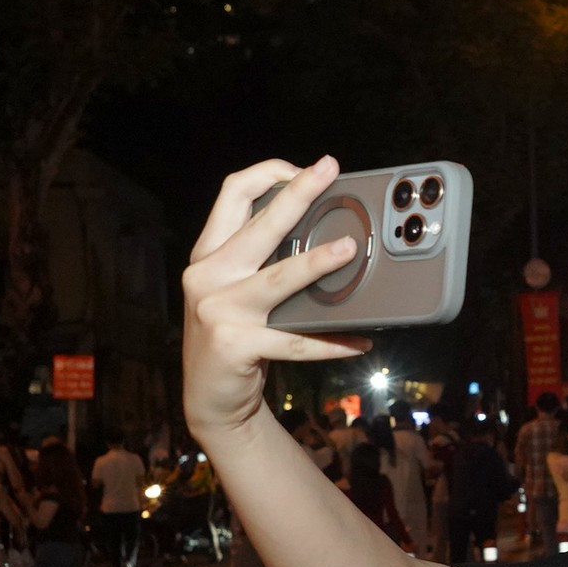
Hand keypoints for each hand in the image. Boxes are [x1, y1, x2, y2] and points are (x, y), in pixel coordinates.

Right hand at [181, 157, 372, 437]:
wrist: (210, 398)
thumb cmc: (235, 336)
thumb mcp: (235, 290)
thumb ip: (260, 260)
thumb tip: (324, 232)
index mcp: (209, 254)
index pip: (232, 193)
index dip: (268, 173)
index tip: (303, 168)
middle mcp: (208, 276)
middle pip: (259, 224)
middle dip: (297, 193)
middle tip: (329, 170)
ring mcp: (218, 310)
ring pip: (279, 278)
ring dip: (318, 263)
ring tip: (351, 250)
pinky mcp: (235, 345)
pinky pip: (295, 341)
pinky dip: (331, 342)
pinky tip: (359, 341)